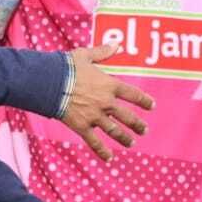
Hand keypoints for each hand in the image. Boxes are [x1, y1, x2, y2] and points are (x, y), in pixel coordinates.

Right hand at [61, 45, 153, 161]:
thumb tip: (116, 44)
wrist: (50, 82)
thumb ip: (102, 52)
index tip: (152, 106)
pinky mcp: (82, 126)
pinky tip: (109, 158)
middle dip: (137, 124)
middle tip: (143, 130)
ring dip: (124, 138)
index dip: (144, 101)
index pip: (133, 94)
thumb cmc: (66, 67)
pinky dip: (102, 151)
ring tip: (131, 143)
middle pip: (127, 116)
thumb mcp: (85, 56)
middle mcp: (106, 102)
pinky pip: (95, 142)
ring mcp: (95, 116)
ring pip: (114, 131)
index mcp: (109, 85)